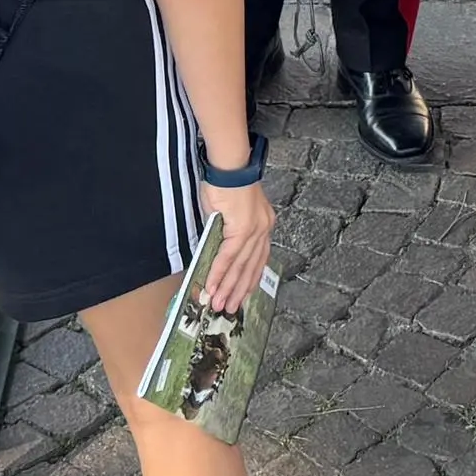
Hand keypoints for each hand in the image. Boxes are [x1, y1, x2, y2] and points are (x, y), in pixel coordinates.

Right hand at [198, 180, 275, 313]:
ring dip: (228, 286)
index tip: (242, 296)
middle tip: (228, 309)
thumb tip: (218, 255)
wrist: (228, 166)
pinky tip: (212, 285)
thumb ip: (228, 234)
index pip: (259, 259)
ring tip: (218, 303)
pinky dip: (219, 272)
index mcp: (264, 225)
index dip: (250, 279)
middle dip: (238, 290)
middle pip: (252, 267)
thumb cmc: (226, 184)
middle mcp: (264, 229)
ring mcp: (255, 229)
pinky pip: (229, 255)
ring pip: (241, 265)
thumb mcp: (229, 214)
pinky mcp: (242, 228)